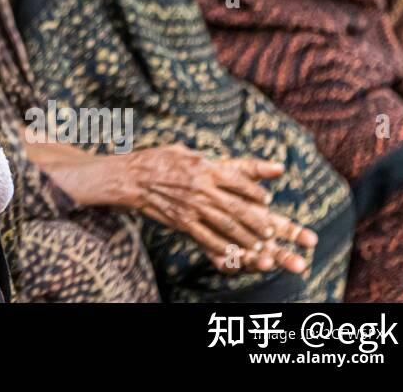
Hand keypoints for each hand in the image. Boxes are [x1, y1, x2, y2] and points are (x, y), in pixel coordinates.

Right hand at [120, 146, 316, 274]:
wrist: (130, 178)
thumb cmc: (156, 160)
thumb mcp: (183, 150)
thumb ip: (208, 159)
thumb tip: (226, 163)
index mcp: (204, 167)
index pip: (238, 181)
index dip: (255, 192)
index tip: (266, 200)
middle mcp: (201, 188)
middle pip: (237, 207)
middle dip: (258, 220)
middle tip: (272, 230)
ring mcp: (192, 207)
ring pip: (226, 225)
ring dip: (246, 236)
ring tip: (261, 244)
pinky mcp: (182, 221)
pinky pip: (207, 237)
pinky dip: (223, 246)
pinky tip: (234, 252)